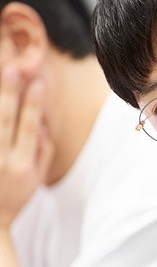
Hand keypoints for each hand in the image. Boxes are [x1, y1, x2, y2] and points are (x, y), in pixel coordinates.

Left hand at [0, 65, 52, 226]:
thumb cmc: (16, 197)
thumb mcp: (37, 179)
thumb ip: (42, 151)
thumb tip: (40, 123)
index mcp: (22, 166)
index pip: (28, 128)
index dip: (34, 105)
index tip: (38, 83)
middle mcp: (2, 162)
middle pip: (4, 121)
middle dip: (9, 94)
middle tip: (11, 69)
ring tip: (0, 77)